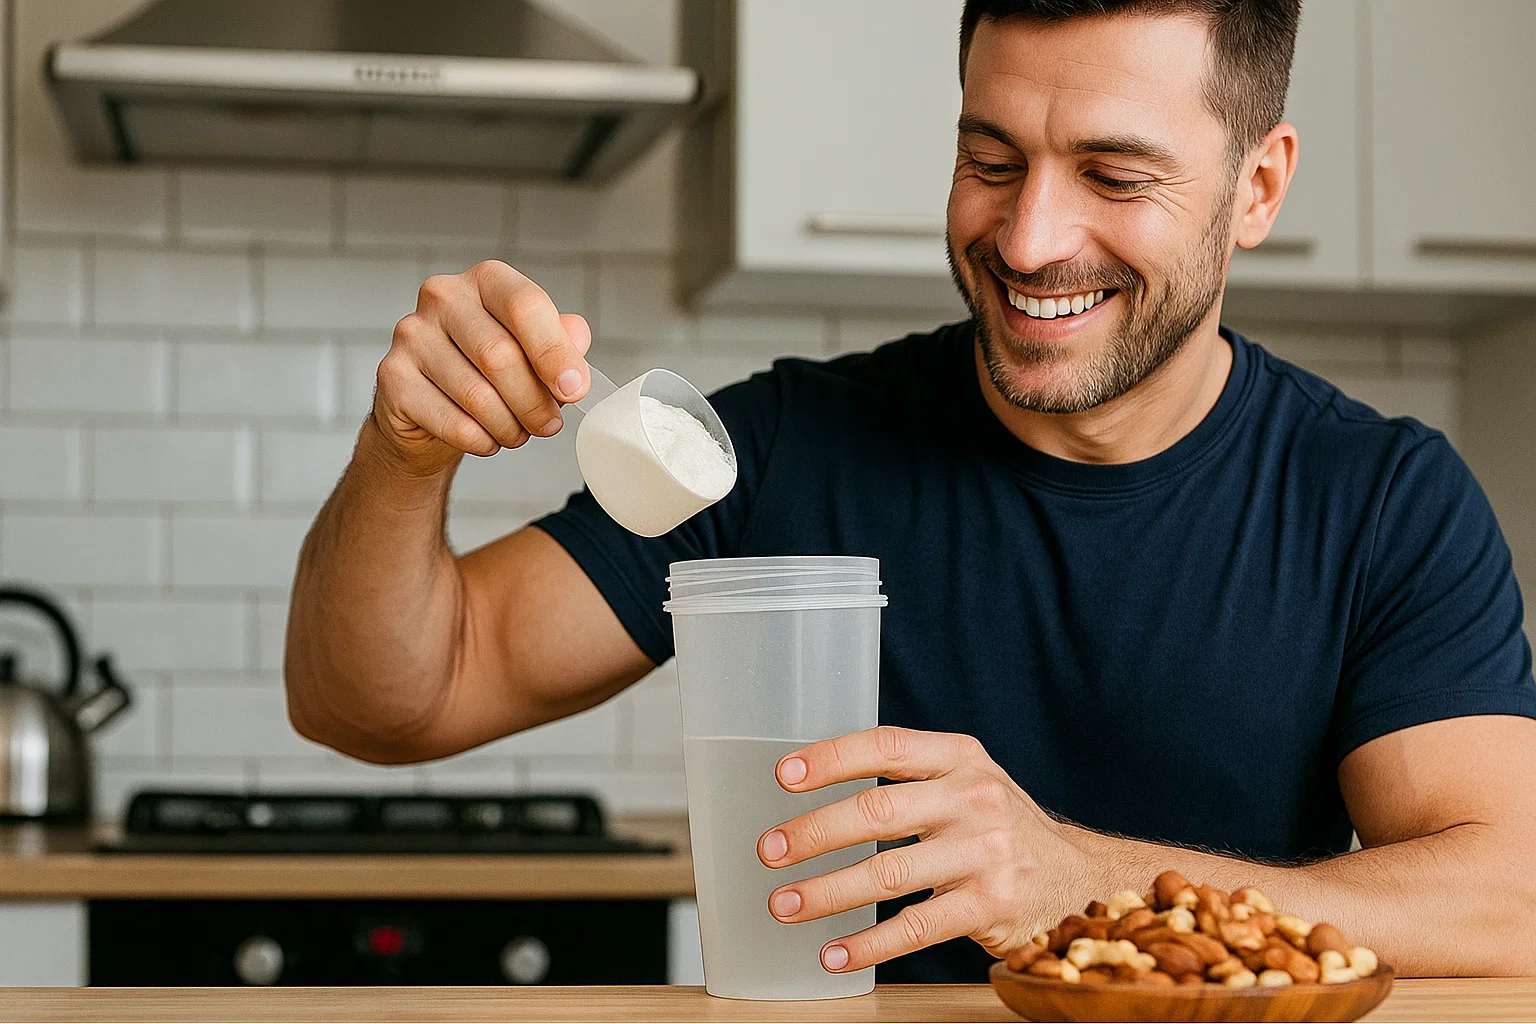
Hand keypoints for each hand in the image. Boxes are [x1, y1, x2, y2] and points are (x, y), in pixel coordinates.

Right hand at [373, 261, 593, 473]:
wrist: (430, 414)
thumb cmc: (489, 375)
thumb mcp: (533, 352)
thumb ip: (561, 341)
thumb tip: (576, 339)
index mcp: (486, 281)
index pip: (525, 305)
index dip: (556, 352)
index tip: (574, 389)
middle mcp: (443, 297)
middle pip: (501, 356)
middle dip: (534, 402)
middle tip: (548, 424)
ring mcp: (412, 335)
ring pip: (477, 396)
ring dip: (510, 426)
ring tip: (517, 433)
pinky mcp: (393, 377)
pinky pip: (453, 423)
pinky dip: (482, 441)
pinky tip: (486, 438)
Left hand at [756, 726, 1084, 972]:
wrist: (1080, 879)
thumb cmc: (1000, 827)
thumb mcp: (968, 781)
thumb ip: (911, 778)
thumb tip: (817, 789)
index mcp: (960, 758)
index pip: (886, 747)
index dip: (831, 758)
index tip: (784, 776)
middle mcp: (974, 799)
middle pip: (877, 812)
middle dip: (813, 832)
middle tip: (769, 850)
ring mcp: (984, 853)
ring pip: (887, 873)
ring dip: (826, 892)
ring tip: (784, 904)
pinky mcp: (990, 906)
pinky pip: (915, 927)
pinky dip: (868, 945)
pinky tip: (834, 953)